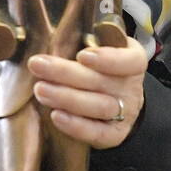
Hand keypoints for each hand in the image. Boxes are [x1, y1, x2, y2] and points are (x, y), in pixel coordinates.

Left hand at [28, 36, 146, 147]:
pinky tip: (56, 116)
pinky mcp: (114, 134)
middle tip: (38, 65)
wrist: (115, 101)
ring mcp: (125, 112)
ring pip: (99, 106)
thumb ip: (83, 41)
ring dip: (66, 98)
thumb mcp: (100, 48)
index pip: (130, 60)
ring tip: (40, 90)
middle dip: (66, 73)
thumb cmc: (99, 68)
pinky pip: (98, 133)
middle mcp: (130, 87)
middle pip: (101, 81)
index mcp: (132, 60)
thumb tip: (49, 35)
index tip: (82, 55)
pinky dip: (77, 126)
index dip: (108, 59)